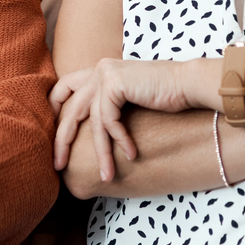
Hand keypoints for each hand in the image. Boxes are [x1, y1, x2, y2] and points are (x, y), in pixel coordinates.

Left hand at [50, 57, 197, 180]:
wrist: (190, 85)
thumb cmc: (166, 98)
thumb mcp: (130, 102)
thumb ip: (110, 108)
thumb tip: (92, 136)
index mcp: (100, 71)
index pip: (65, 88)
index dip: (54, 111)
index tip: (54, 139)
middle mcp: (99, 69)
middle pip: (69, 108)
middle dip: (62, 139)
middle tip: (57, 165)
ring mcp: (106, 73)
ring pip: (92, 121)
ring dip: (101, 152)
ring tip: (106, 175)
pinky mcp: (115, 82)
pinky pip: (109, 120)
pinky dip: (120, 140)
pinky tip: (132, 155)